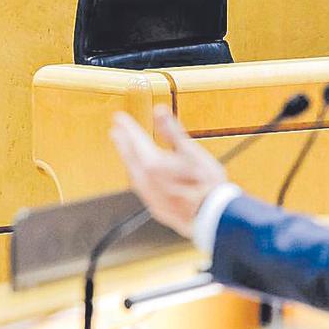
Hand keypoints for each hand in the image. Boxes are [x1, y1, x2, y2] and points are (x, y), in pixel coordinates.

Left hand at [110, 105, 227, 238]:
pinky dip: (137, 176)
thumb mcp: (191, 151)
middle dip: (122, 142)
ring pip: (133, 174)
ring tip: (125, 151)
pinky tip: (142, 178)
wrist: (213, 218)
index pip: (136, 140)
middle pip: (130, 157)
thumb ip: (172, 131)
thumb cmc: (206, 184)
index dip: (128, 127)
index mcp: (153, 164)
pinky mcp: (157, 208)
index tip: (119, 117)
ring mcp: (150, 196)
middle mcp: (146, 181)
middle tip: (115, 131)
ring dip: (128, 160)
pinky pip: (140, 188)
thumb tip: (159, 110)